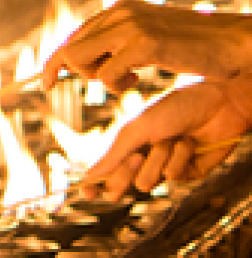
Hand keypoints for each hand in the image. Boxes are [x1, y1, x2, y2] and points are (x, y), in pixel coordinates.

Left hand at [41, 0, 251, 93]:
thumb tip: (89, 60)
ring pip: (79, 59)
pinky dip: (115, 86)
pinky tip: (137, 81)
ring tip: (127, 80)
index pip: (73, 35)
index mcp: (119, 8)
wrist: (232, 44)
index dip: (56, 61)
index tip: (46, 83)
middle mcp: (119, 12)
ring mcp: (130, 26)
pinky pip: (107, 74)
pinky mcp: (144, 44)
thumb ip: (121, 43)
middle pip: (68, 47)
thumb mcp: (150, 39)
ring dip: (97, 79)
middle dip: (71, 73)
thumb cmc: (194, 47)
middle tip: (100, 84)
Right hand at [81, 79, 251, 200]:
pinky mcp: (187, 173)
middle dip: (127, 171)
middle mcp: (143, 156)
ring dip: (158, 159)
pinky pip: (173, 178)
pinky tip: (188, 143)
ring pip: (147, 183)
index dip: (94, 183)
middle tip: (138, 156)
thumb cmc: (171, 108)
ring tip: (170, 139)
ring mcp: (164, 166)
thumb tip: (88, 175)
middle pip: (123, 182)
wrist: (214, 105)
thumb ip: (113, 153)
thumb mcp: (137, 127)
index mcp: (127, 142)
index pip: (106, 168)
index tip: (85, 194)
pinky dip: (179, 159)